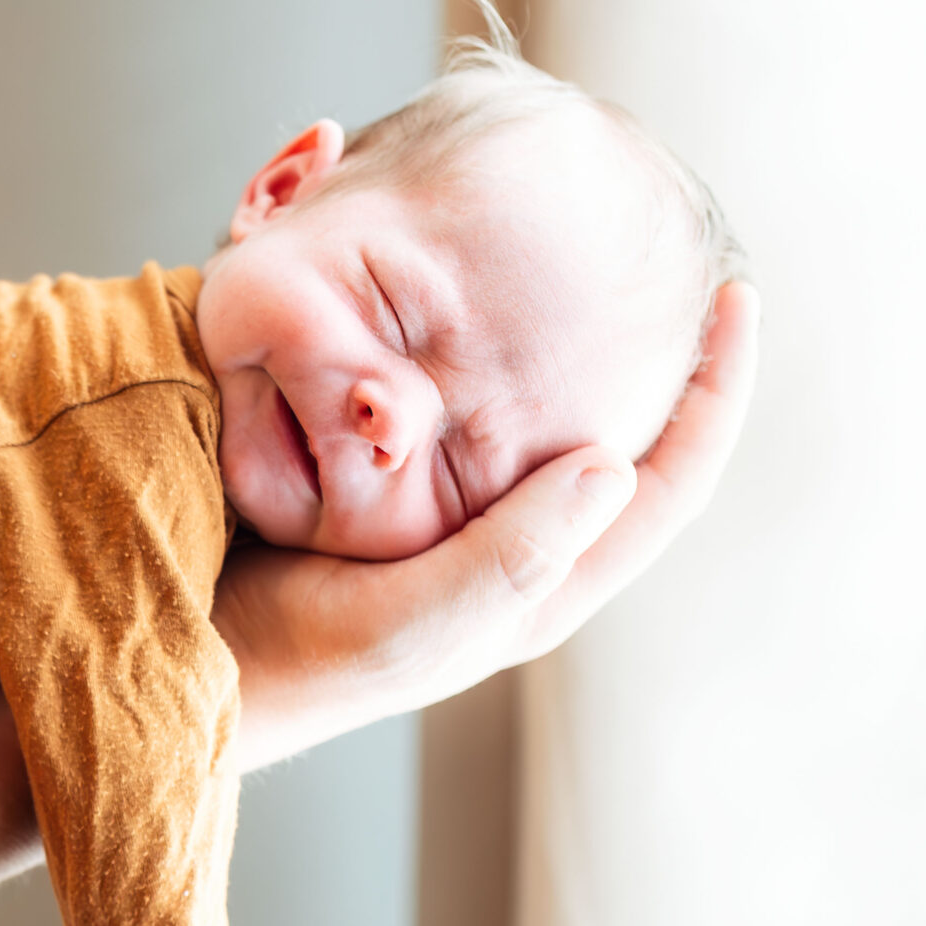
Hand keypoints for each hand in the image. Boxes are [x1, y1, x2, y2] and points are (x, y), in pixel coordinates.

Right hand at [214, 280, 758, 767]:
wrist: (191, 660)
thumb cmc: (298, 661)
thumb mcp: (408, 620)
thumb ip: (507, 556)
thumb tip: (612, 466)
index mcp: (539, 584)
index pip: (665, 483)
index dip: (715, 394)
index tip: (735, 295)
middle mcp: (512, 550)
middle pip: (624, 447)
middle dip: (659, 362)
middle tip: (674, 265)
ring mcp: (456, 519)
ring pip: (546, 422)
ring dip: (571, 351)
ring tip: (590, 271)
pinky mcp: (394, 487)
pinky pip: (468, 411)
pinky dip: (481, 355)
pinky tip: (467, 311)